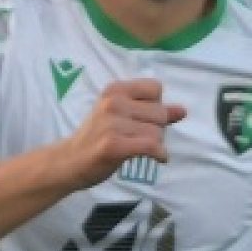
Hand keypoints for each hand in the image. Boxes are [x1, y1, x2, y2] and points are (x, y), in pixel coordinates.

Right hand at [62, 79, 186, 189]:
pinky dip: (159, 154)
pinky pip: (151, 146)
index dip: (155, 106)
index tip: (143, 119)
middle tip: (139, 139)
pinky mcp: (113, 145)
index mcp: (115, 90)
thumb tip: (183, 111)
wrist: (68, 161)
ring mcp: (112, 124)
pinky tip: (158, 158)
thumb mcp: (121, 117)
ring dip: (155, 145)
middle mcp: (113, 102)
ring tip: (138, 149)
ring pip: (157, 132)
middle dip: (157, 129)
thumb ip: (151, 111)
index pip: (155, 89)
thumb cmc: (96, 138)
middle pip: (160, 113)